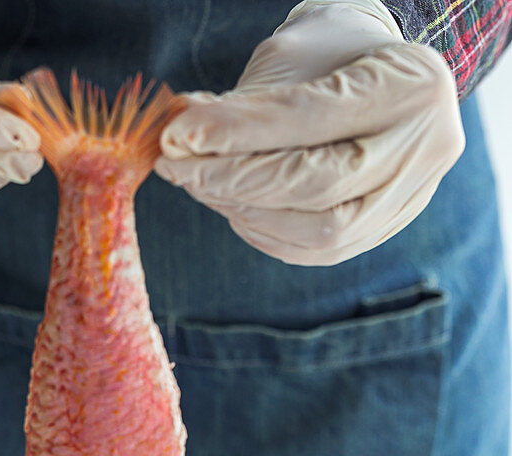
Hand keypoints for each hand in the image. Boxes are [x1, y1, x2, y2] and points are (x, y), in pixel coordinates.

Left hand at [156, 0, 464, 265]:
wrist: (379, 74)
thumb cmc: (330, 55)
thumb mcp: (292, 58)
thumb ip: (244, 103)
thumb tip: (181, 140)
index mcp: (412, 87)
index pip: (312, 119)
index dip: (239, 132)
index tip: (179, 135)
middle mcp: (424, 149)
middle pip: (321, 186)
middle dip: (238, 182)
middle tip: (179, 168)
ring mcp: (410, 197)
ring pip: (323, 232)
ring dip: (249, 213)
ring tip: (202, 185)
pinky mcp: (384, 229)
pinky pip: (320, 252)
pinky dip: (268, 233)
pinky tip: (233, 208)